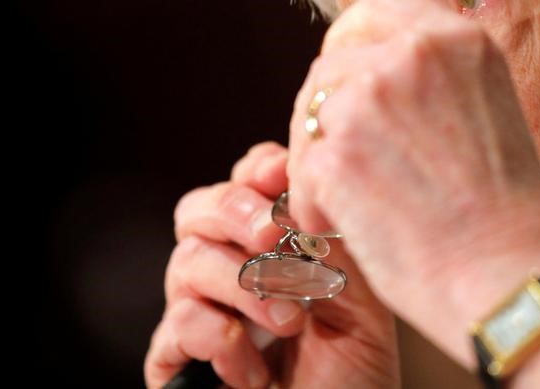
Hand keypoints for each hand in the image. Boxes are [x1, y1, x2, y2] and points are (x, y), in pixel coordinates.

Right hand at [144, 142, 399, 387]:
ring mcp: (200, 312)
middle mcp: (228, 270)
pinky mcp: (177, 359)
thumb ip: (336, 247)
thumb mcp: (362, 305)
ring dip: (241, 286)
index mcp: (271, 249)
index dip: (256, 171)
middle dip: (233, 212)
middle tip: (270, 236)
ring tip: (289, 323)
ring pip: (186, 261)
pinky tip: (255, 371)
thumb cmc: (354, 376)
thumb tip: (312, 183)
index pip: (245, 184)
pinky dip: (219, 339)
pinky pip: (178, 323)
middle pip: (198, 210)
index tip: (280, 173)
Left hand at [286, 0, 539, 366]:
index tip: (347, 81)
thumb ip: (432, 79)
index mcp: (457, 39)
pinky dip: (312, 202)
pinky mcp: (336, 152)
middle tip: (342, 157)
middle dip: (327, 111)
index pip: (375, 8)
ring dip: (317, 157)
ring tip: (348, 200)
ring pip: (309, 115)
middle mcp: (411, 55)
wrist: (507, 277)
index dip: (351, 43)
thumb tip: (375, 70)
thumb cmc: (503, 212)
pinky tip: (342, 225)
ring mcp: (368, 99)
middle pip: (330, 64)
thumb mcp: (484, 110)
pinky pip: (301, 167)